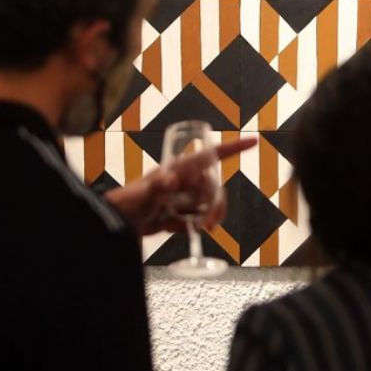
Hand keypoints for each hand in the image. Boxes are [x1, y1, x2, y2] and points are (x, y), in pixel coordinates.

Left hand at [104, 136, 257, 234]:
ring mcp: (181, 197)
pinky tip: (176, 228)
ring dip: (207, 217)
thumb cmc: (128, 203)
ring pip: (208, 204)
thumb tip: (171, 179)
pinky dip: (192, 226)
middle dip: (215, 205)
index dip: (233, 148)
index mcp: (180, 169)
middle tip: (208, 225)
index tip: (254, 141)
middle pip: (214, 188)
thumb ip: (158, 187)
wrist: (117, 224)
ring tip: (196, 229)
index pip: (211, 155)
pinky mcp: (178, 213)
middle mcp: (183, 180)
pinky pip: (196, 218)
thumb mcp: (144, 195)